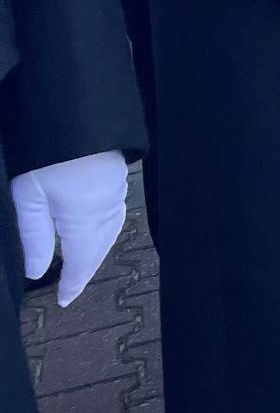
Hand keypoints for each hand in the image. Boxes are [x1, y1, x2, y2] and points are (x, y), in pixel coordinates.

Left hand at [11, 152, 127, 305]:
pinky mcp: (118, 177)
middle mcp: (106, 208)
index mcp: (83, 218)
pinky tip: (96, 227)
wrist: (75, 112)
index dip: (73, 283)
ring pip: (111, 231)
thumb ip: (33, 236)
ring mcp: (116, 191)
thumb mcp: (28, 197)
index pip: (82, 261)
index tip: (63, 300)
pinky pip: (116, 213)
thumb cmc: (46, 156)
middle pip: (100, 248)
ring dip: (98, 250)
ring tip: (82, 261)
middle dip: (87, 269)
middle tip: (71, 286)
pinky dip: (106, 229)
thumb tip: (36, 271)